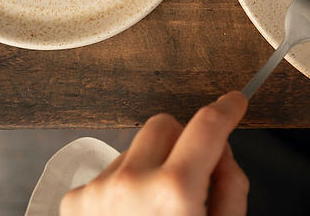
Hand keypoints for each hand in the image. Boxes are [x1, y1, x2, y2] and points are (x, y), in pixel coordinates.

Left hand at [61, 91, 249, 215]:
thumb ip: (230, 185)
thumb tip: (222, 153)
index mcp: (175, 190)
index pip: (208, 124)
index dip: (227, 108)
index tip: (234, 103)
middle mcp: (132, 182)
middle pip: (166, 124)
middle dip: (184, 140)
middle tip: (193, 173)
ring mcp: (98, 191)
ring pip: (136, 147)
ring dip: (152, 164)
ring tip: (156, 209)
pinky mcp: (75, 203)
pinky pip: (110, 171)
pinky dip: (126, 185)